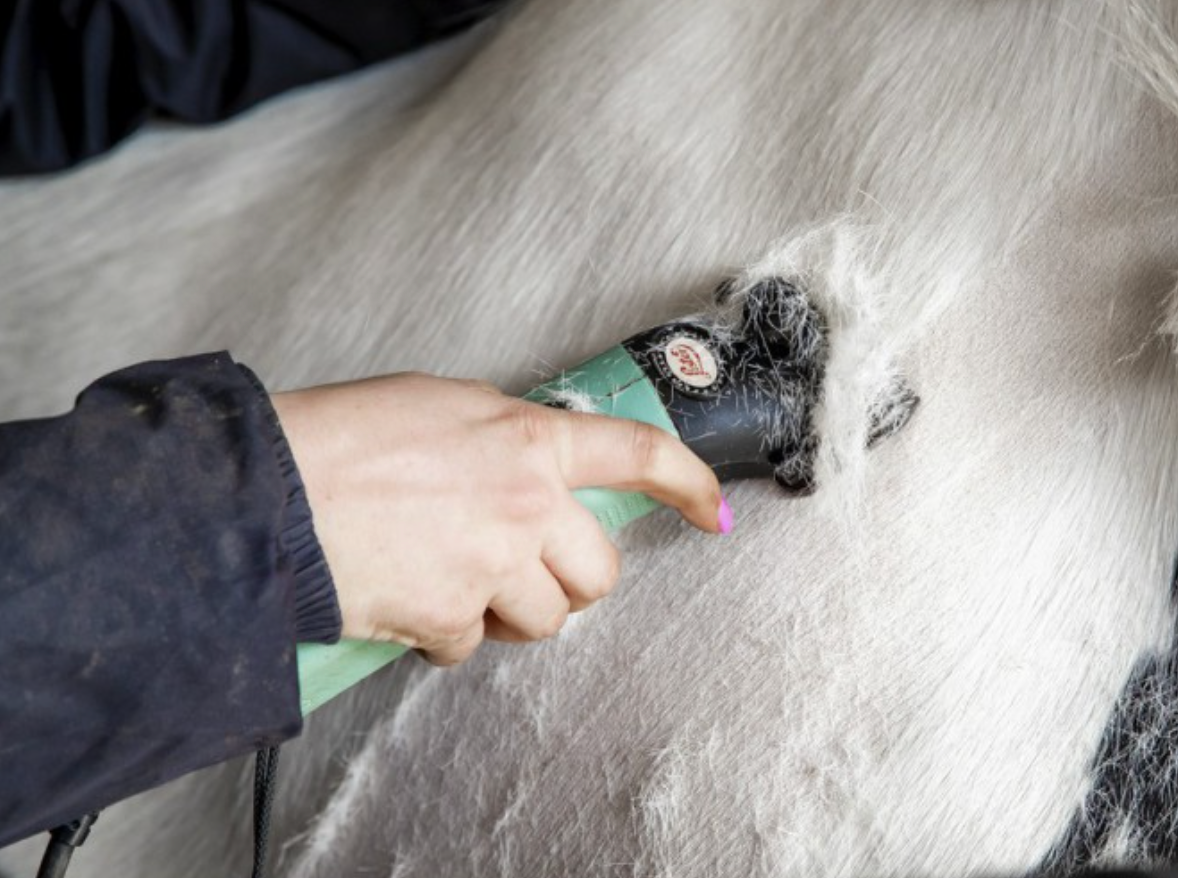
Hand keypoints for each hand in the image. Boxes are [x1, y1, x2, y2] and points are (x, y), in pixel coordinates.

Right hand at [271, 373, 726, 664]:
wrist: (272, 489)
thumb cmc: (341, 437)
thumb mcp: (440, 407)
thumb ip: (501, 438)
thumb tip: (524, 467)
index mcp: (526, 439)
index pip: (636, 453)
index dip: (686, 482)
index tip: (708, 509)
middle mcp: (525, 503)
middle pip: (599, 570)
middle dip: (572, 581)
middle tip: (533, 574)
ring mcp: (492, 564)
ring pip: (545, 619)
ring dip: (511, 613)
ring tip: (460, 586)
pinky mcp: (452, 618)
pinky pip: (473, 645)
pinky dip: (448, 635)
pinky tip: (413, 602)